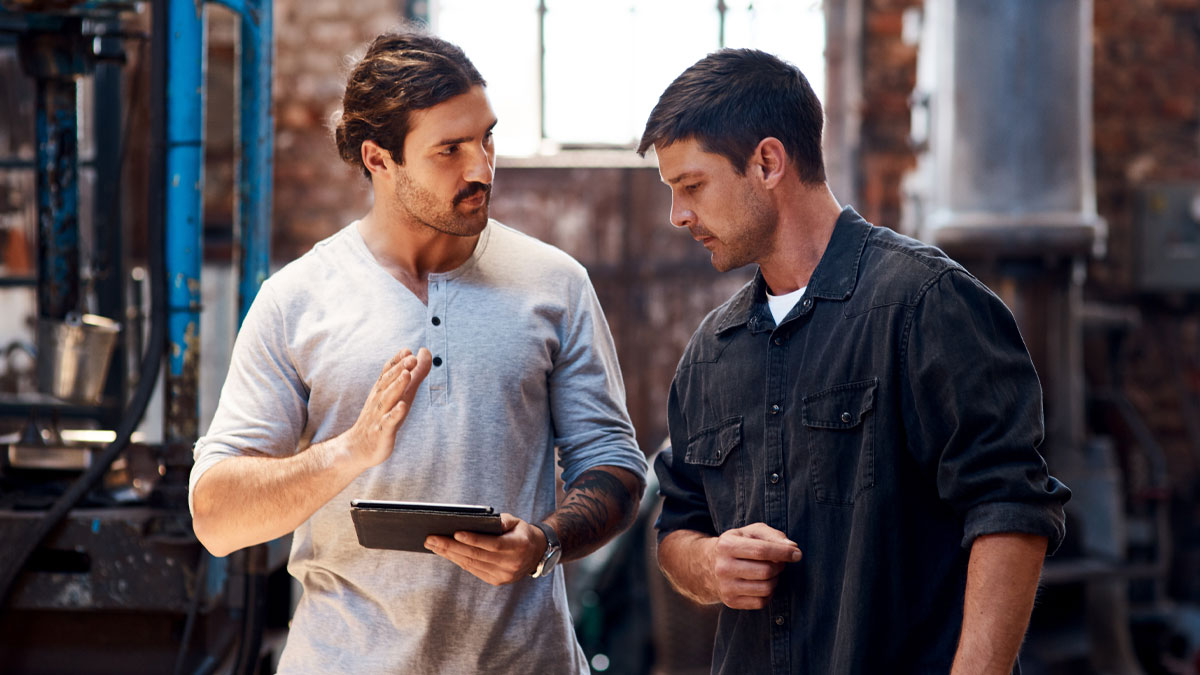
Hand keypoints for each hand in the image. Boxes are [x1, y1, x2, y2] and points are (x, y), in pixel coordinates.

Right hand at [347, 347, 431, 468]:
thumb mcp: (401, 393)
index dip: (397, 361)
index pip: (387, 372)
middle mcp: (379, 400)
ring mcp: (380, 415)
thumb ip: (416, 374)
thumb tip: (425, 351)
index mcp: (382, 390)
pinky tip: (403, 406)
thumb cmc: (382, 417)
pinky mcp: (382, 432)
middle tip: (412, 357)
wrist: (358, 448)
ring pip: (388, 399)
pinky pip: (388, 422)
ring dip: (397, 386)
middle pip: (388, 382)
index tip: (408, 350)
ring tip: (407, 374)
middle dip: (399, 369)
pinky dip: (395, 414)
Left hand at [424, 513, 544, 585]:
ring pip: (471, 564)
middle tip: (431, 538)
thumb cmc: (521, 533)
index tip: (455, 533)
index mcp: (519, 547)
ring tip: (432, 545)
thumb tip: (479, 521)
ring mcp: (503, 575)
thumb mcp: (516, 522)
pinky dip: (457, 560)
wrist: (535, 554)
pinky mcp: (496, 581)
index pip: (493, 545)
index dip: (474, 539)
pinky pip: (473, 569)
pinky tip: (445, 552)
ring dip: (449, 554)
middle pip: (477, 555)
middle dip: (451, 546)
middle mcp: (511, 564)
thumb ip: (501, 521)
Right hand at [706, 522, 802, 609]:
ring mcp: (725, 587)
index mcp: (727, 545)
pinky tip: (763, 584)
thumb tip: (793, 547)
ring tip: (770, 572)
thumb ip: (772, 535)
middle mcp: (723, 567)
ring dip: (775, 580)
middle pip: (766, 571)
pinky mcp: (730, 601)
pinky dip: (768, 594)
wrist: (709, 565)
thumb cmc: (738, 545)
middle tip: (779, 562)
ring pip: (766, 588)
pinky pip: (761, 602)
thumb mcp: (750, 532)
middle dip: (779, 567)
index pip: (762, 550)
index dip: (784, 552)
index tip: (797, 554)